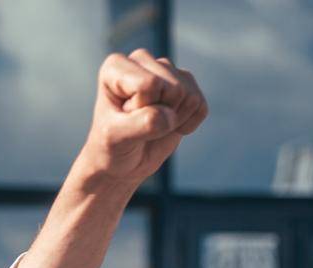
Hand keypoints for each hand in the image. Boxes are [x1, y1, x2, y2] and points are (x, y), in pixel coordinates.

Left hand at [77, 49, 207, 188]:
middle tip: (138, 125)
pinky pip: (200, 106)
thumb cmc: (112, 146)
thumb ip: (141, 123)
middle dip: (159, 115)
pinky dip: (188, 124)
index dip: (141, 109)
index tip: (122, 119)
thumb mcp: (116, 138)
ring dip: (174, 121)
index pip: (148, 84)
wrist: (123, 161)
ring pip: (189, 96)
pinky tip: (169, 126)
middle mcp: (141, 61)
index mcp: (115, 67)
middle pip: (173, 88)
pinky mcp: (186, 85)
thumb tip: (170, 116)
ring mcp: (166, 70)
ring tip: (152, 125)